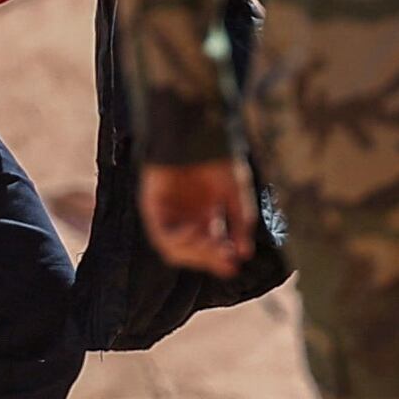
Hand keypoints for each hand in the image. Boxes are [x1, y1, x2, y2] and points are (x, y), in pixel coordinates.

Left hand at [141, 159, 256, 275]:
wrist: (194, 133)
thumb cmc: (215, 158)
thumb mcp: (234, 193)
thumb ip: (239, 222)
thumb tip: (246, 253)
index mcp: (204, 217)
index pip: (209, 248)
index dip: (219, 260)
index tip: (234, 265)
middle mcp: (185, 218)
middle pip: (193, 251)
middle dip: (209, 258)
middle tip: (226, 261)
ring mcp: (167, 213)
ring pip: (176, 247)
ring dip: (194, 252)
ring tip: (212, 247)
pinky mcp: (152, 206)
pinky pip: (161, 233)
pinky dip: (178, 238)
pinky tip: (196, 232)